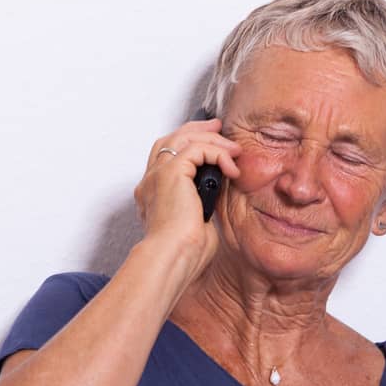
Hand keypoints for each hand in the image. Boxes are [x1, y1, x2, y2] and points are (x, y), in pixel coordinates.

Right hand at [133, 115, 242, 278]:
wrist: (173, 256)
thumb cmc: (184, 253)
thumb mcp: (195, 224)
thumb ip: (201, 207)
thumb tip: (213, 199)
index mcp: (152, 194)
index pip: (166, 156)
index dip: (188, 143)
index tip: (212, 142)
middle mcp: (151, 181)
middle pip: (171, 139)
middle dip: (197, 129)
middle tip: (219, 128)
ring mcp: (158, 175)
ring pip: (183, 138)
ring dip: (212, 140)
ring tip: (234, 150)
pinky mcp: (171, 173)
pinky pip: (196, 148)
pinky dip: (217, 153)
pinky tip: (231, 168)